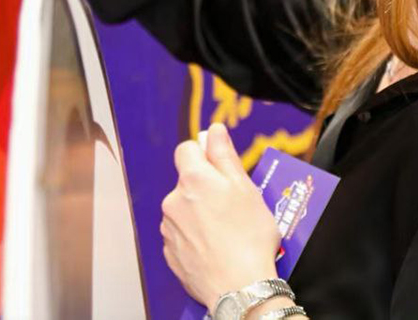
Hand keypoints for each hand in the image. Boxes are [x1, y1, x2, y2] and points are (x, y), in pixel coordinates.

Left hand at [161, 123, 280, 308]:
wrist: (240, 287)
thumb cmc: (248, 237)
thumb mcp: (245, 187)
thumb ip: (224, 154)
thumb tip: (214, 130)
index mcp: (193, 179)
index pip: (187, 149)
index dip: (204, 154)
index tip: (219, 166)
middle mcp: (173, 200)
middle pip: (186, 181)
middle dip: (205, 187)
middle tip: (232, 204)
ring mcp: (169, 228)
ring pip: (183, 208)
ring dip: (199, 213)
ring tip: (226, 230)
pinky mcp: (170, 252)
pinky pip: (181, 234)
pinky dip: (194, 236)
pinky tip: (215, 246)